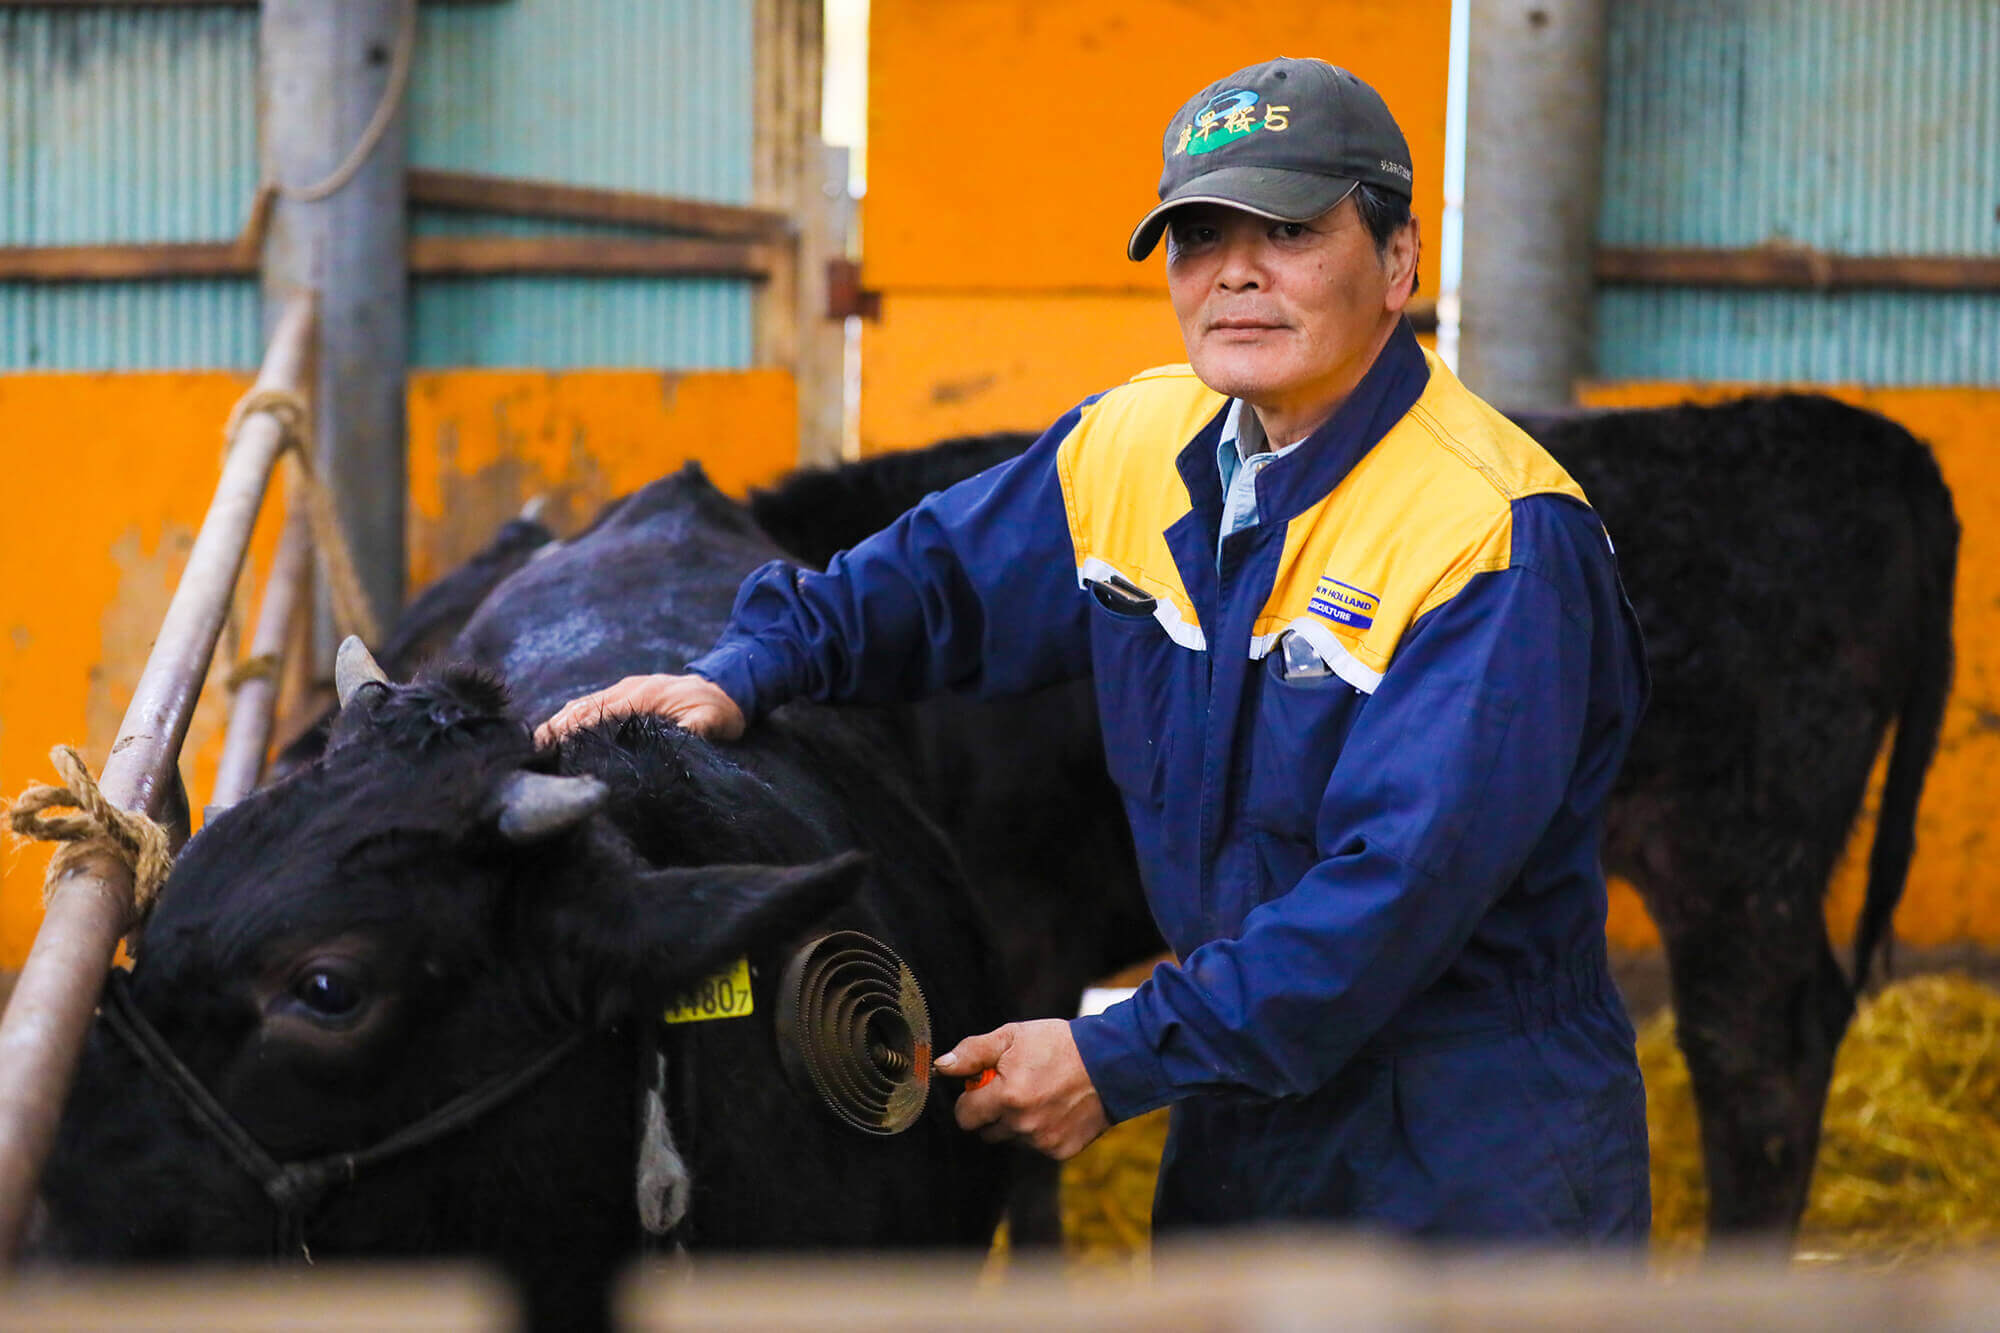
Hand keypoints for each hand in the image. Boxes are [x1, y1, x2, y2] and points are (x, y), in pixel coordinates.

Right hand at [533, 673, 746, 746]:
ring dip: (559, 725)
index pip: (596, 713)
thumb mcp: (711, 721)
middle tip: (532, 755)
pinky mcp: (626, 696)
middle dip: (555, 730)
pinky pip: (591, 705)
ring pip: (580, 706)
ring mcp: (624, 691)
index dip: (572, 732)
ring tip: (537, 749)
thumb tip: (673, 747)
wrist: (728, 686)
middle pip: (579, 709)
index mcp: (640, 695)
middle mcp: (626, 690)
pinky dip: (571, 719)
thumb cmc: (719, 709)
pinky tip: (558, 737)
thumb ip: (692, 731)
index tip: (550, 750)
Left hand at [936, 1019, 1108, 1160]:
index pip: (964, 1115)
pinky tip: (1054, 1108)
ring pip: (1010, 1139)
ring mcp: (1042, 1141)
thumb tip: (942, 1066)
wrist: (1111, 1063)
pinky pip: (1034, 1147)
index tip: (983, 1086)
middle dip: (991, 1112)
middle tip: (1012, 1087)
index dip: (970, 1099)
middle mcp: (1023, 1125)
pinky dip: (1039, 1131)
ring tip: (1038, 1095)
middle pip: (985, 1131)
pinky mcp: (1060, 1151)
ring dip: (1015, 1123)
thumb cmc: (1059, 1045)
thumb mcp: (1012, 1036)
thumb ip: (973, 1052)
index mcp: (1007, 1096)